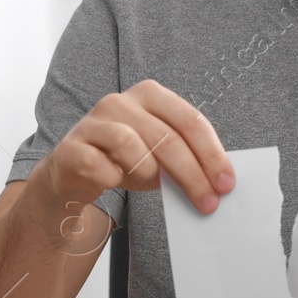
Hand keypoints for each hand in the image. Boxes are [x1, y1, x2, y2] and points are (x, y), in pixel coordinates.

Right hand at [35, 79, 233, 216]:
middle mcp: (119, 102)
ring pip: (131, 145)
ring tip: (154, 185)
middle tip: (208, 202)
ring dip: (150, 173)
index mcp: (149, 95)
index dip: (212, 154)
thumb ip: (186, 158)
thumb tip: (219, 182)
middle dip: (193, 175)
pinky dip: (114, 178)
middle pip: (166, 137)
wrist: (74, 174)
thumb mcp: (159, 155)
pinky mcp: (71, 148)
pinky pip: (99, 165)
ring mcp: (92, 123)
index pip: (190, 120)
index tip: (226, 183)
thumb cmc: (124, 161)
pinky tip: (116, 182)